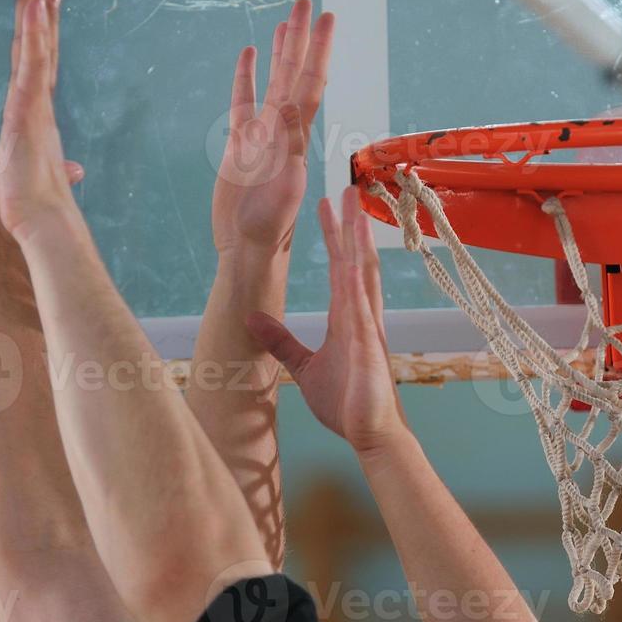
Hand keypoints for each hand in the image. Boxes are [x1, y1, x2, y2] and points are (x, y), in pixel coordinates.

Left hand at [0, 0, 76, 239]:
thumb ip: (55, 167)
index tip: (45, 5)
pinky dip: (36, 34)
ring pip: (38, 47)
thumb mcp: (40, 176)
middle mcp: (39, 103)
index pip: (37, 65)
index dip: (42, 34)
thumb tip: (74, 172)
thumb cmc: (39, 208)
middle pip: (41, 47)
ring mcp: (36, 103)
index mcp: (36, 115)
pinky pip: (33, 64)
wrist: (43, 223)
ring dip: (39, 10)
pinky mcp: (30, 109)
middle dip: (42, 11)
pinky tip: (36, 7)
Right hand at [212, 0, 334, 255]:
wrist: (250, 247)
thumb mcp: (282, 185)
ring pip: (273, 81)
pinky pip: (243, 100)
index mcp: (296, 135)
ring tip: (287, 19)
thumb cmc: (269, 226)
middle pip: (294, 72)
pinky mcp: (240, 143)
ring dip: (281, 51)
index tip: (327, 19)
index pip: (311, 82)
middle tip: (306, 1)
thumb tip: (293, 106)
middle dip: (302, 37)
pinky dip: (247, 75)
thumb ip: (287, 147)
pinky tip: (250, 52)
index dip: (319, 50)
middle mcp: (283, 127)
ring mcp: (262, 132)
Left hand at [247, 187, 405, 455]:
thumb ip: (280, 341)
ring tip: (355, 210)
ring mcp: (367, 326)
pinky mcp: (368, 346)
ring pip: (364, 274)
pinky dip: (357, 284)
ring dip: (359, 241)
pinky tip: (352, 261)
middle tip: (347, 188)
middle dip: (351, 225)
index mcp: (347, 316)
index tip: (328, 204)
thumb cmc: (347, 402)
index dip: (334, 235)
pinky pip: (361, 310)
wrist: (370, 433)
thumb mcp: (304, 367)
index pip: (340, 265)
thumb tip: (252, 318)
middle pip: (356, 259)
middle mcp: (361, 313)